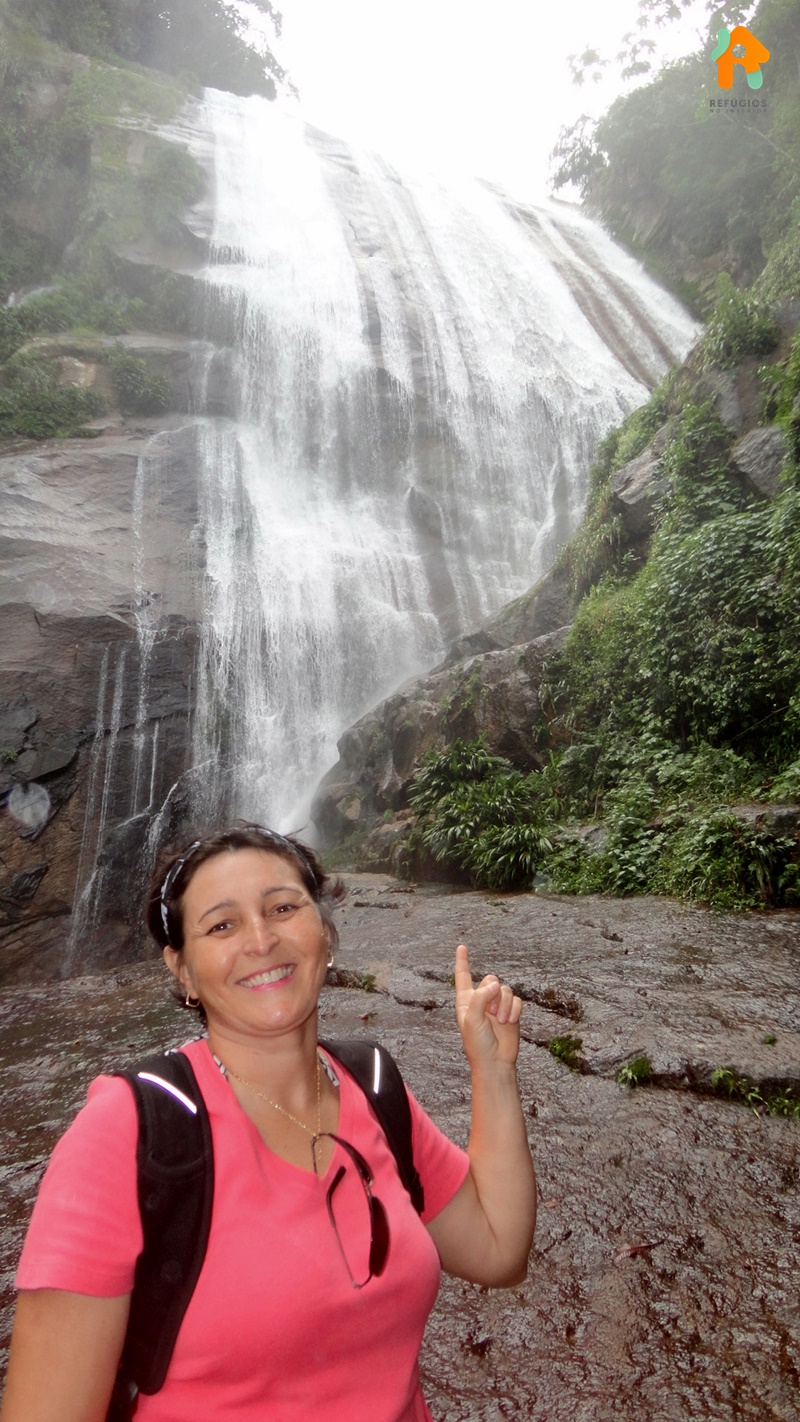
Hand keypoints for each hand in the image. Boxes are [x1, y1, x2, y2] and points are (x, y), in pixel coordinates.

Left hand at [454, 943, 521, 1069]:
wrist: (495, 1061)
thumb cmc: (477, 1043)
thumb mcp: (472, 1019)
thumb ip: (481, 997)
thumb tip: (496, 984)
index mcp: (466, 1000)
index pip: (463, 976)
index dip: (462, 961)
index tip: (461, 947)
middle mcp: (481, 1000)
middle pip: (490, 979)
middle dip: (493, 994)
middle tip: (490, 1013)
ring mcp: (497, 1005)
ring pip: (505, 989)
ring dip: (504, 1005)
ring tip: (500, 1021)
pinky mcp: (511, 1012)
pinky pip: (516, 1000)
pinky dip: (514, 1010)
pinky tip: (509, 1022)